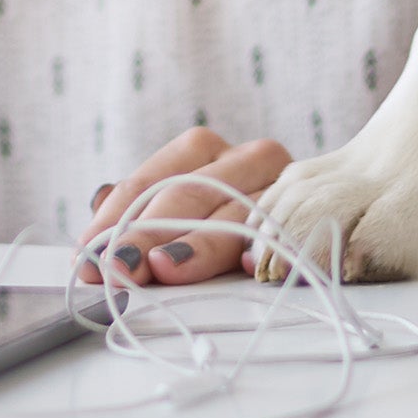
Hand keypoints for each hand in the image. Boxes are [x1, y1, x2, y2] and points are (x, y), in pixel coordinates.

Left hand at [80, 127, 291, 284]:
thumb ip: (135, 221)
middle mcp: (246, 158)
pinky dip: (265, 249)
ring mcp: (282, 186)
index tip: (88, 257)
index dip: (114, 220)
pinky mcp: (309, 218)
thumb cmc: (222, 217)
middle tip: (118, 268)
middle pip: (187, 195)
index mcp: (204, 149)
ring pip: (232, 214)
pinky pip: (287, 234)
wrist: (329, 201)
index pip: (149, 182)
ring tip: (165, 268)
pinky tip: (247, 267)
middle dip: (146, 235)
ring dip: (196, 245)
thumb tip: (89, 254)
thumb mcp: (176, 210)